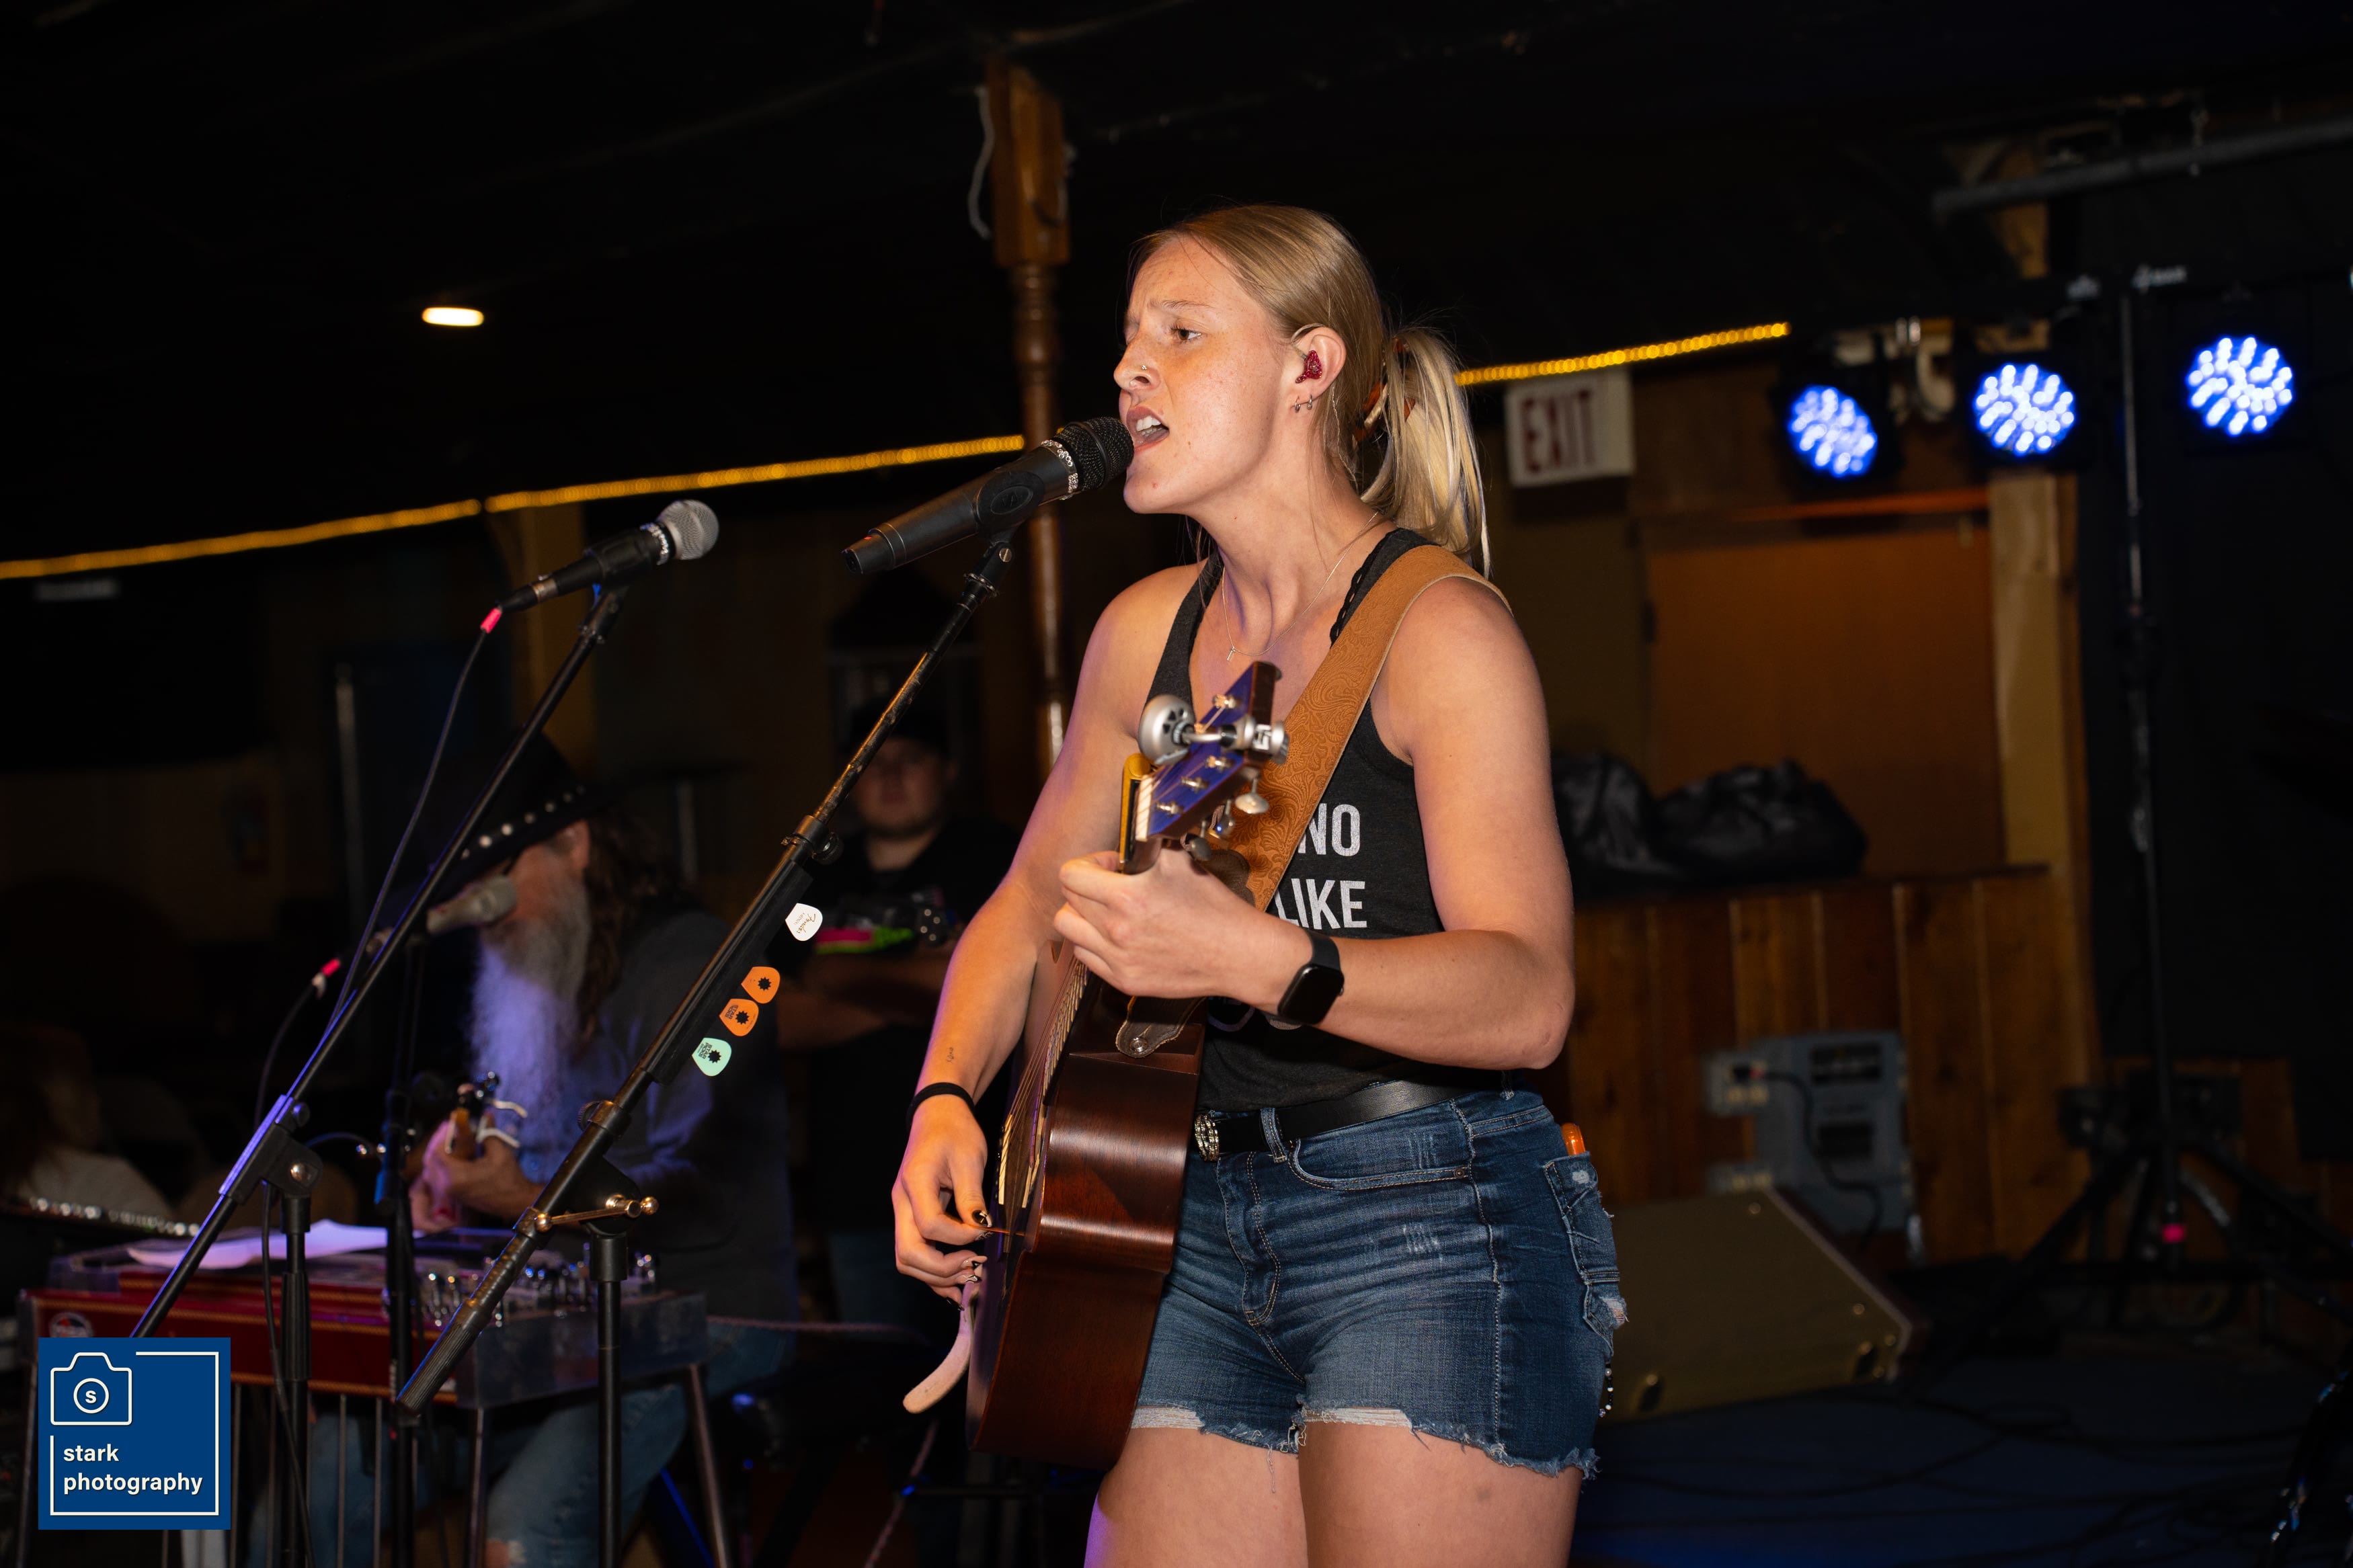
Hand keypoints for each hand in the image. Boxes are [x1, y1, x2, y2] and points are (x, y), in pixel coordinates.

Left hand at [414, 1116, 538, 1226]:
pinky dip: (443, 1165)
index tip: (454, 1125)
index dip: (444, 1136)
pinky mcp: (453, 1195)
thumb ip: (488, 1132)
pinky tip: (456, 1156)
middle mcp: (447, 1186)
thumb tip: (486, 1114)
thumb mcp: (499, 1152)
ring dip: (440, 1155)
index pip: (437, 1152)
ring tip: (453, 1143)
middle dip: (440, 1144)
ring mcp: (449, 1192)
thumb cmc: (508, 1178)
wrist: (515, 1201)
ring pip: (432, 1170)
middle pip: (431, 1161)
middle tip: (452, 1132)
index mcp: (455, 1176)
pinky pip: (438, 1178)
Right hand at [891, 1096, 990, 1300]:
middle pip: (907, 1253)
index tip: (982, 1233)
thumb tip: (980, 1231)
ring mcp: (903, 1213)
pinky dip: (934, 1272)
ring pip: (907, 1260)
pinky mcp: (911, 1219)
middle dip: (942, 1268)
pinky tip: (957, 1281)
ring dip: (937, 1276)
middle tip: (974, 1266)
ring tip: (970, 1277)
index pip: (929, 1225)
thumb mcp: (969, 1159)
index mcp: (914, 1184)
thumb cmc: (954, 1132)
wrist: (937, 1117)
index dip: (958, 1238)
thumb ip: (972, 1197)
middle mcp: (902, 1203)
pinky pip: (916, 1254)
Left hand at [1053, 850, 1305, 1004]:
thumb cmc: (1214, 908)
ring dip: (1082, 915)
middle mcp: (1116, 930)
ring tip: (1105, 911)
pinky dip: (1093, 942)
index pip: (1071, 875)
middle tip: (1109, 885)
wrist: (1236, 954)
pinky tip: (1115, 935)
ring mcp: (1117, 959)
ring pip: (1069, 930)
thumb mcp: (1181, 861)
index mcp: (1127, 897)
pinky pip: (1086, 957)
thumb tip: (1127, 839)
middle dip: (1085, 886)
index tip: (1109, 865)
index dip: (1088, 863)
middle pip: (1067, 900)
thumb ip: (1144, 848)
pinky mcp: (1123, 980)